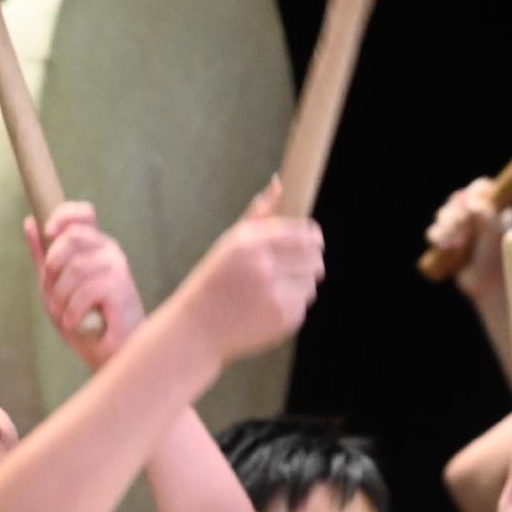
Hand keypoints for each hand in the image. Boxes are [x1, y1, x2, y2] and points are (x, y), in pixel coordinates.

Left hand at [23, 199, 143, 368]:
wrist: (107, 351)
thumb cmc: (83, 317)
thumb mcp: (53, 284)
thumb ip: (42, 255)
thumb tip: (30, 221)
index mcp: (93, 245)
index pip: (83, 213)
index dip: (64, 215)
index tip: (48, 231)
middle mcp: (108, 250)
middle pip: (72, 237)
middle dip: (53, 267)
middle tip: (54, 293)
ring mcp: (117, 267)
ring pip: (75, 267)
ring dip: (61, 296)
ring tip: (65, 313)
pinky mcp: (122, 287)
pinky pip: (85, 290)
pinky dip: (72, 311)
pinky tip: (75, 321)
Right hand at [156, 185, 325, 365]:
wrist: (195, 329)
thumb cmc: (213, 282)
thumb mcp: (229, 244)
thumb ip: (259, 215)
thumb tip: (278, 182)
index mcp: (250, 243)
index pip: (306, 233)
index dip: (312, 238)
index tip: (307, 243)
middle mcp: (264, 266)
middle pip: (316, 257)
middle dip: (308, 261)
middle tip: (287, 270)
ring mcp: (275, 294)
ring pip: (312, 281)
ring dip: (300, 283)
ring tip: (272, 290)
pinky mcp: (283, 318)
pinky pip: (304, 303)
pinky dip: (291, 305)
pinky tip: (266, 308)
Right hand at [423, 178, 509, 304]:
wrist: (487, 286)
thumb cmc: (498, 260)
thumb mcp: (495, 235)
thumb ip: (486, 215)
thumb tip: (471, 201)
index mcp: (497, 208)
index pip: (481, 188)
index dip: (471, 192)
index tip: (466, 204)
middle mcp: (480, 215)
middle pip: (458, 200)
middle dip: (454, 215)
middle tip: (458, 229)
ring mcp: (464, 228)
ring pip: (444, 215)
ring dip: (444, 228)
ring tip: (452, 245)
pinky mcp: (450, 241)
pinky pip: (435, 231)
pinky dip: (437, 237)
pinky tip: (443, 247)